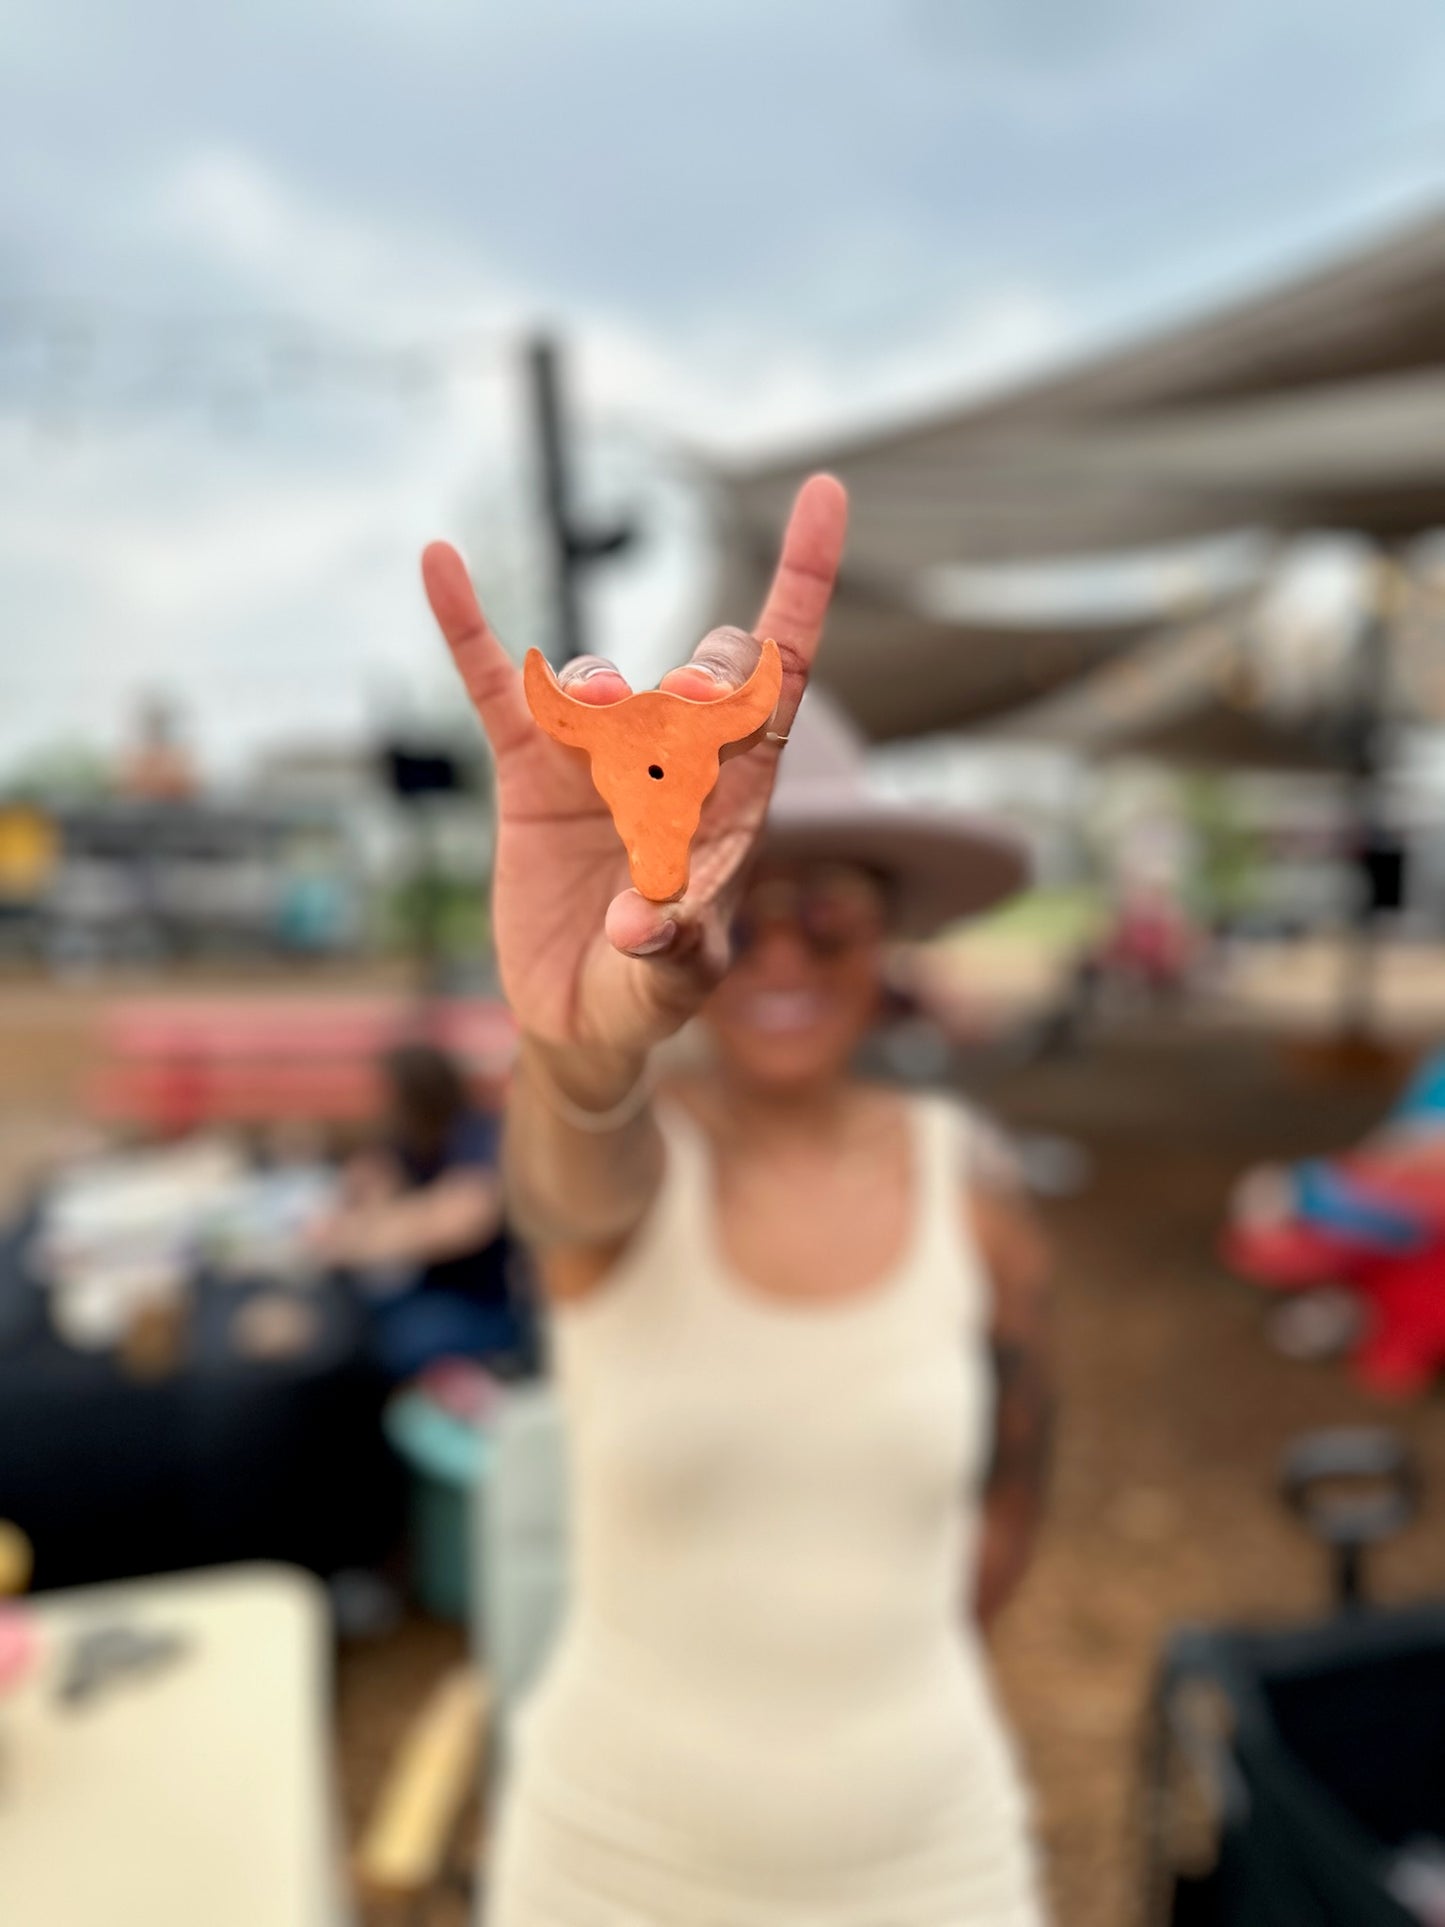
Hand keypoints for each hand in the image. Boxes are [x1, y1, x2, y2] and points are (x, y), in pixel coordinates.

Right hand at [422, 475, 846, 1064]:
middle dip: (705, 674)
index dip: (800, 591)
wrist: (577, 1019)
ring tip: (595, 719)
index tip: (823, 495)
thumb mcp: (668, 988)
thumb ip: (671, 956)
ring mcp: (599, 759)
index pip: (782, 679)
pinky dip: (468, 630)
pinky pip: (496, 690)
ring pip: (606, 686)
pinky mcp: (528, 772)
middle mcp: (673, 760)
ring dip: (603, 692)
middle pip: (703, 676)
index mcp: (735, 798)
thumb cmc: (647, 996)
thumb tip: (645, 920)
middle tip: (695, 709)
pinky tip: (440, 564)